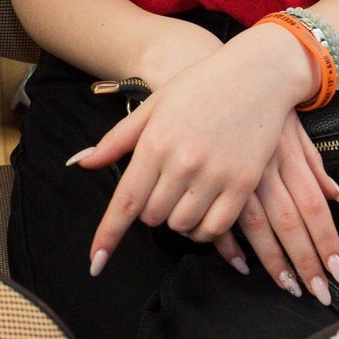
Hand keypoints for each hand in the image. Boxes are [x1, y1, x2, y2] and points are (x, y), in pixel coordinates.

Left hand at [77, 24, 338, 302]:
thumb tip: (81, 163)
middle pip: (152, 217)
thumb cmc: (199, 87)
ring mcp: (215, 175)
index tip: (96, 263)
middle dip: (150, 211)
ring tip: (184, 197)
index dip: (108, 236)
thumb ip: (117, 140)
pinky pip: (216, 226)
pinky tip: (204, 210)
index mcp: (155, 143)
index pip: (125, 202)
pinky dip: (205, 228)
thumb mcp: (153, 106)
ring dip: (177, 220)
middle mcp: (182, 163)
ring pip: (183, 226)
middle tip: (161, 189)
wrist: (257, 75)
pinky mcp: (243, 183)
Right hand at [210, 117, 338, 304]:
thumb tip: (337, 197)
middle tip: (318, 294)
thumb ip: (313, 164)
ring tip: (288, 286)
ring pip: (256, 228)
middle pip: (289, 224)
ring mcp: (232, 175)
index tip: (337, 270)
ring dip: (272, 261)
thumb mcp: (292, 128)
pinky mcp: (204, 178)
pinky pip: (216, 218)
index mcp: (287, 157)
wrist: (204, 75)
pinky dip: (228, 245)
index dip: (327, 241)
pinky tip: (240, 265)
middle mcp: (263, 169)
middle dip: (305, 262)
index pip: (314, 207)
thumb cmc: (254, 106)